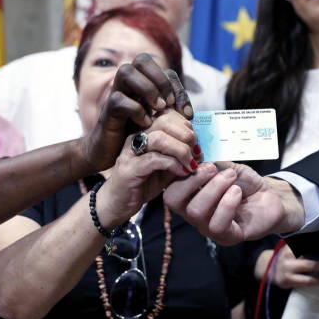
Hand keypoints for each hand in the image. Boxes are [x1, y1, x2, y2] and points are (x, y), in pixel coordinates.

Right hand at [78, 53, 191, 171]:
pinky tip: (145, 124)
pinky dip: (136, 110)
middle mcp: (128, 84)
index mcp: (144, 84)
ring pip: (126, 71)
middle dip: (160, 78)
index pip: (165, 70)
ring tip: (158, 109)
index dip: (178, 88)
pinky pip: (119, 99)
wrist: (112, 155)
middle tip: (168, 103)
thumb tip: (189, 115)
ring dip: (147, 88)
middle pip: (142, 59)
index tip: (187, 114)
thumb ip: (172, 116)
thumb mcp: (160, 124)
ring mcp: (116, 94)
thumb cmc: (139, 136)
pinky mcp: (107, 110)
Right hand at [96, 110, 196, 227]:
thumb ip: (181, 156)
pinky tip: (182, 172)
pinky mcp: (129, 169)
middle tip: (196, 152)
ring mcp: (130, 152)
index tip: (196, 142)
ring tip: (191, 164)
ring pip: (159, 138)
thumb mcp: (167, 167)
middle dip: (186, 135)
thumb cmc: (143, 183)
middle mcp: (135, 137)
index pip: (167, 114)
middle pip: (164, 121)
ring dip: (181, 150)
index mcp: (145, 132)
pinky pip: (154, 159)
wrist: (118, 204)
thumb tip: (201, 149)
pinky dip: (173, 164)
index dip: (186, 125)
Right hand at [164, 162, 304, 244]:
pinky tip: (237, 193)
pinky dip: (227, 203)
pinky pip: (217, 224)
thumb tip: (199, 160)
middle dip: (193, 180)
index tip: (200, 161)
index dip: (179, 174)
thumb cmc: (247, 183)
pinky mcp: (227, 237)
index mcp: (191, 196)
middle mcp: (195, 214)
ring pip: (196, 212)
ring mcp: (209, 227)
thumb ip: (214, 164)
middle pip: (175, 201)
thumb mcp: (229, 167)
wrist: (272, 197)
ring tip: (232, 179)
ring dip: (214, 189)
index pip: (170, 189)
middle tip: (213, 169)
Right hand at [254, 245, 318, 288]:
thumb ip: (305, 245)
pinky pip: (307, 280)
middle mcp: (289, 254)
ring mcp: (288, 267)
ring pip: (312, 266)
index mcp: (292, 244)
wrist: (267, 270)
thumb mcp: (293, 248)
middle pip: (314, 252)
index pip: (312, 241)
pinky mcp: (288, 279)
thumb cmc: (286, 258)